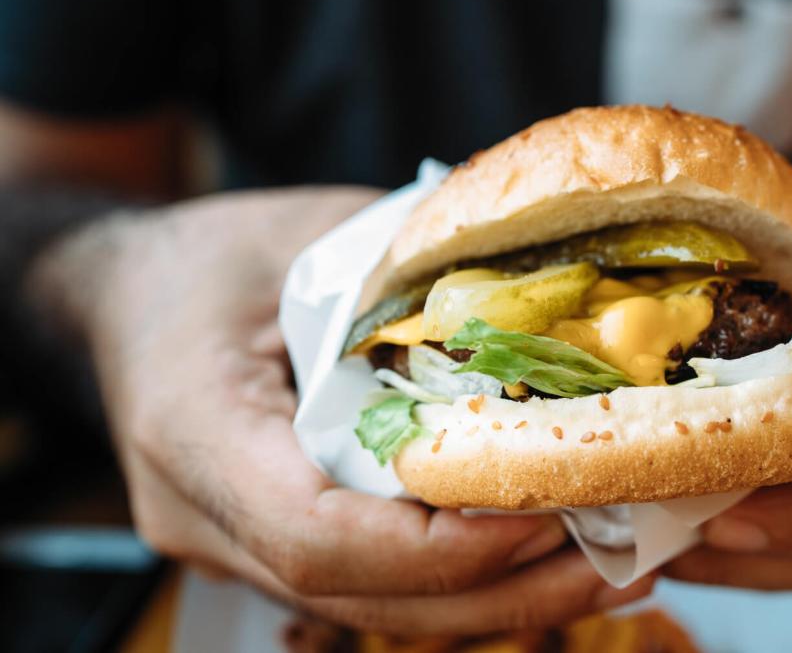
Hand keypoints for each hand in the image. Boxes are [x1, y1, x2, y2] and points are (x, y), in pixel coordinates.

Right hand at [32, 189, 651, 633]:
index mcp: (196, 427)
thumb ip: (406, 281)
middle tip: (614, 559)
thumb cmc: (209, 258)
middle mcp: (200, 512)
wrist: (122, 299)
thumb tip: (539, 316)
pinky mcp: (258, 546)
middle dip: (494, 593)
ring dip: (488, 601)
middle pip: (356, 595)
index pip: (319, 533)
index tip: (542, 516)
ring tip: (601, 565)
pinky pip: (362, 588)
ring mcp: (224, 543)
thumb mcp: (305, 238)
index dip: (438, 547)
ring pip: (365, 608)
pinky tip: (534, 557)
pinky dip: (452, 582)